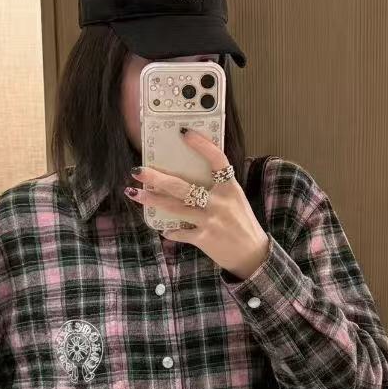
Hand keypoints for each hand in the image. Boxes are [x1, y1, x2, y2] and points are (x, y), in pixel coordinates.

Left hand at [124, 130, 270, 278]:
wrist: (252, 254)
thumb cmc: (242, 223)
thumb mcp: (236, 199)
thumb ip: (218, 187)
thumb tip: (191, 173)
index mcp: (230, 188)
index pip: (217, 160)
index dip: (202, 145)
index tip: (184, 133)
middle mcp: (219, 202)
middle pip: (182, 186)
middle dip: (157, 178)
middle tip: (137, 170)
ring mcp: (210, 220)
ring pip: (175, 207)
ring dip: (153, 200)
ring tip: (135, 193)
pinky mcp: (204, 238)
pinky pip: (180, 232)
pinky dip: (170, 231)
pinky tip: (163, 228)